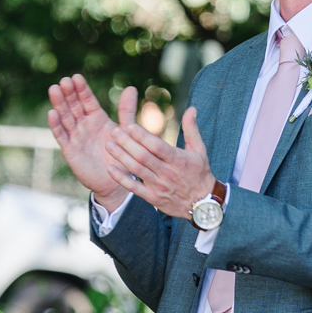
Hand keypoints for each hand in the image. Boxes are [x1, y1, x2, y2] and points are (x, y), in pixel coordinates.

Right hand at [47, 75, 134, 206]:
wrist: (115, 182)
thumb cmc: (121, 155)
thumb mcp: (126, 130)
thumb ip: (126, 110)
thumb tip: (131, 87)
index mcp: (97, 118)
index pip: (87, 100)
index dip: (82, 89)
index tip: (76, 77)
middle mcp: (84, 125)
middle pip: (74, 106)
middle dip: (68, 93)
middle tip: (64, 81)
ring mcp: (75, 136)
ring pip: (65, 117)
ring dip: (59, 104)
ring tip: (54, 90)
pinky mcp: (69, 150)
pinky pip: (61, 136)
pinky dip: (56, 125)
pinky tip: (52, 113)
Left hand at [102, 101, 215, 220]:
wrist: (203, 204)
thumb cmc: (199, 173)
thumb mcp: (199, 150)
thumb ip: (191, 129)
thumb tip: (191, 108)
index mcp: (177, 160)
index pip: (157, 147)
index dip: (143, 136)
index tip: (130, 126)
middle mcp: (167, 173)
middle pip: (143, 157)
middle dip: (127, 143)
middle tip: (113, 131)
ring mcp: (159, 186)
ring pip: (137, 170)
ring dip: (121, 157)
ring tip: (108, 145)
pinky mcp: (153, 198)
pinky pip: (134, 188)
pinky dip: (122, 179)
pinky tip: (110, 168)